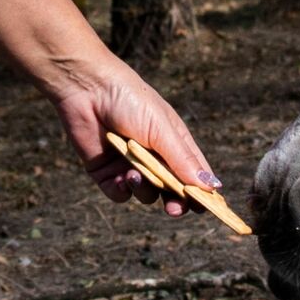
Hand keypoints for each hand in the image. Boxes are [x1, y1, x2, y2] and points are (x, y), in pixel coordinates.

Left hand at [48, 53, 220, 216]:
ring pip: (146, 194)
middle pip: (172, 190)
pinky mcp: (106, 172)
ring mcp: (130, 165)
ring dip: (143, 189)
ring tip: (132, 174)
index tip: (208, 207)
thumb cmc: (132, 102)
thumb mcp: (162, 131)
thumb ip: (183, 161)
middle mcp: (155, 157)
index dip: (203, 191)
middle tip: (174, 209)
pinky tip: (119, 178)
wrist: (88, 90)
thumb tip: (211, 186)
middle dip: (175, 201)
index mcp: (175, 144)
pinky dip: (121, 190)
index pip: (195, 173)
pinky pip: (119, 194)